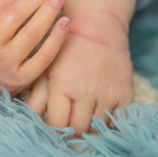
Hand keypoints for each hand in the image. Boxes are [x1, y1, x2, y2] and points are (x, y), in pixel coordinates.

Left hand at [26, 11, 133, 134]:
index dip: (56, 126)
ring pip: (97, 126)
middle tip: (72, 118)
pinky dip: (109, 118)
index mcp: (62, 86)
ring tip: (86, 111)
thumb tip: (33, 116)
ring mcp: (106, 94)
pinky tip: (101, 108)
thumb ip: (38, 93)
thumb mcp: (47, 67)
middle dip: (73, 127)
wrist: (98, 27)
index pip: (58, 123)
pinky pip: (117, 119)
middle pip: (78, 128)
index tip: (57, 122)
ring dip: (91, 123)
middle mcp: (85, 93)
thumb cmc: (67, 48)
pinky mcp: (124, 94)